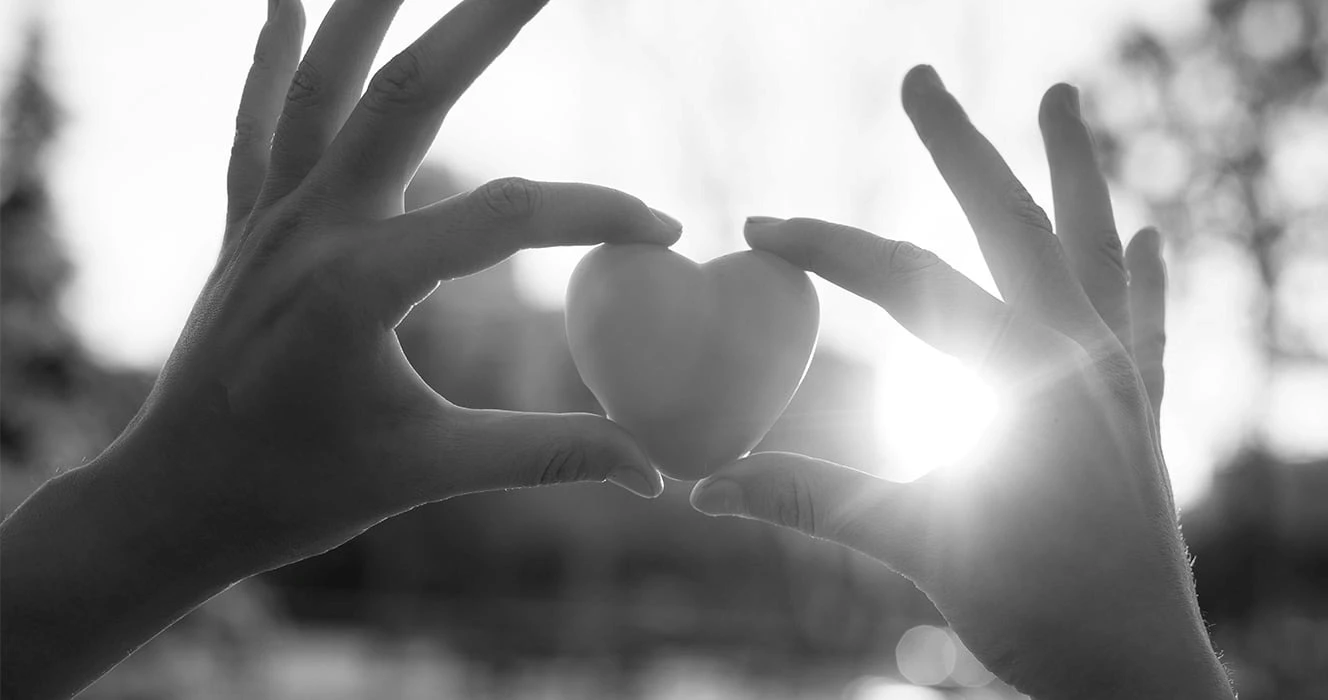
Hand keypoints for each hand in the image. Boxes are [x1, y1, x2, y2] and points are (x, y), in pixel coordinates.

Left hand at [145, 0, 673, 564]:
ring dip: (373, 6)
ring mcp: (272, 218)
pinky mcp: (248, 224)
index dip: (595, 215)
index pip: (504, 218)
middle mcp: (312, 229)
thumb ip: (544, 456)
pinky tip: (285, 1)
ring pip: (326, 84)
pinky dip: (273, 58)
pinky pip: (260, 123)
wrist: (173, 502)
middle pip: (409, 95)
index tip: (664, 230)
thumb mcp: (427, 472)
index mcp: (361, 287)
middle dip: (483, 24)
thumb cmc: (299, 493)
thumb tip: (656, 474)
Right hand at [690, 67, 1230, 698]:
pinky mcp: (1138, 410)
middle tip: (920, 77)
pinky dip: (1141, 273)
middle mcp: (1079, 355)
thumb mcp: (917, 548)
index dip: (826, 248)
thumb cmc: (1037, 613)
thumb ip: (813, 499)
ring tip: (1062, 95)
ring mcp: (1118, 377)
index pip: (908, 282)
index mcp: (1022, 376)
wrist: (1141, 673)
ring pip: (1090, 246)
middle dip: (959, 147)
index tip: (761, 228)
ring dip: (1072, 169)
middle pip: (1010, 224)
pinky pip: (1143, 320)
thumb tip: (704, 488)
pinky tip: (1146, 231)